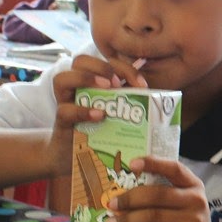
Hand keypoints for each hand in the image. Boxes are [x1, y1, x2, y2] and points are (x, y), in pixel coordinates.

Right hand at [49, 54, 149, 174]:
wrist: (75, 160)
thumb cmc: (101, 134)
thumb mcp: (118, 116)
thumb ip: (132, 103)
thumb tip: (160, 98)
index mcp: (93, 82)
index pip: (105, 62)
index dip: (124, 68)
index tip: (142, 84)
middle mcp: (76, 88)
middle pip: (79, 60)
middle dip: (102, 66)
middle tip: (118, 82)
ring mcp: (65, 103)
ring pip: (61, 78)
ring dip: (86, 78)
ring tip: (107, 88)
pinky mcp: (60, 123)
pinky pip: (65, 110)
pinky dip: (82, 111)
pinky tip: (99, 115)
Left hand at [103, 157, 218, 221]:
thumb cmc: (186, 219)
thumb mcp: (181, 200)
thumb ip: (161, 193)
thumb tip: (122, 192)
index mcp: (192, 184)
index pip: (174, 168)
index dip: (153, 164)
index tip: (132, 164)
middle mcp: (196, 199)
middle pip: (157, 195)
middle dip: (130, 199)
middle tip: (111, 204)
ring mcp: (195, 220)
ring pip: (154, 216)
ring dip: (128, 220)